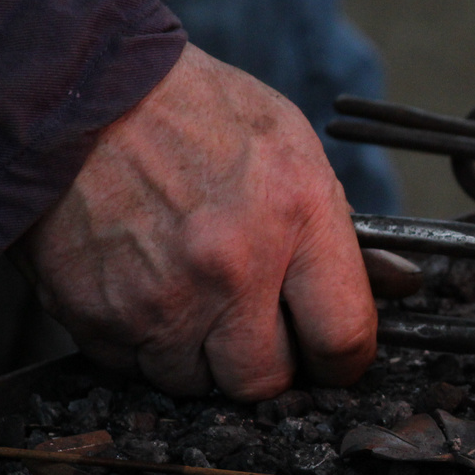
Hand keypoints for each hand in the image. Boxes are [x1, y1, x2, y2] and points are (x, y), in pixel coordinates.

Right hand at [23, 44, 376, 399]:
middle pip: (266, 381)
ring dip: (201, 357)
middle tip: (258, 330)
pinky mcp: (97, 316)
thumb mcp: (294, 150)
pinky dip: (145, 345)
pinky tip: (148, 292)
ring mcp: (160, 298)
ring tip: (194, 299)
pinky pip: (133, 368)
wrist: (80, 90)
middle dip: (268, 364)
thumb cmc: (195, 113)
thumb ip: (337, 231)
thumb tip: (393, 287)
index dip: (343, 361)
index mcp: (295, 217)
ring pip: (196, 384)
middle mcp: (230, 268)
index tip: (333, 358)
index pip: (343, 338)